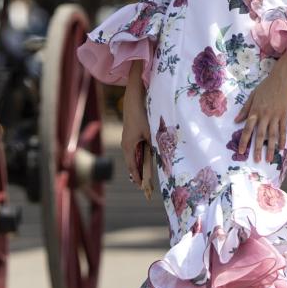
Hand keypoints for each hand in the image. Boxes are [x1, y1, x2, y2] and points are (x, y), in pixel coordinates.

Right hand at [119, 83, 153, 199]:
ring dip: (138, 165)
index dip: (138, 177)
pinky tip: (143, 159)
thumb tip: (160, 160)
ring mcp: (126, 140)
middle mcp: (126, 144)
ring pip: (132, 156)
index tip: (142, 187)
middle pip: (132, 163)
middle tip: (143, 185)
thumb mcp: (150, 133)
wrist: (133, 101)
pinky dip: (138, 157)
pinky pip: (133, 150)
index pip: (133, 166)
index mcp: (129, 146)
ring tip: (143, 176)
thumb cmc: (142, 116)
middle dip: (138, 174)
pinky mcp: (129, 135)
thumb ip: (154, 146)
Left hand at [236, 61, 286, 163]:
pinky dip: (282, 139)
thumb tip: (236, 120)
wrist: (282, 79)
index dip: (244, 141)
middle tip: (256, 160)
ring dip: (271, 148)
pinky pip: (283, 129)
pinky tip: (282, 148)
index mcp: (255, 111)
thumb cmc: (266, 86)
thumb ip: (245, 109)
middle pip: (260, 135)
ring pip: (272, 135)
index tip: (241, 151)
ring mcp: (275, 116)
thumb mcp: (252, 96)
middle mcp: (264, 115)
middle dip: (257, 149)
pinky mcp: (284, 115)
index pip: (248, 129)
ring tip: (270, 159)